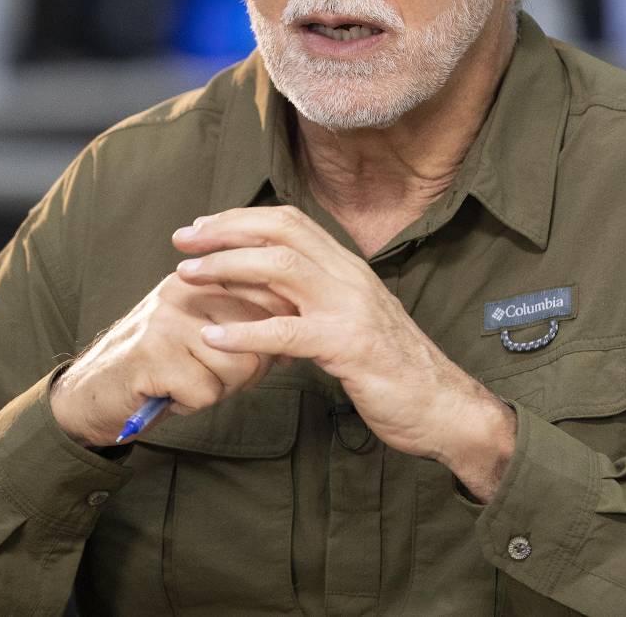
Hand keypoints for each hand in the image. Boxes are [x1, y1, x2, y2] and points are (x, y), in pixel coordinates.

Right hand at [49, 274, 292, 447]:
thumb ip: (244, 317)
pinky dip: (193, 405)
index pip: (266, 293)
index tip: (257, 353)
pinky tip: (171, 396)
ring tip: (190, 385)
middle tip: (215, 378)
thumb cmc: (159, 366)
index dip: (271, 332)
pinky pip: (207, 391)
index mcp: (200, 278)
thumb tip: (300, 318)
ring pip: (239, 364)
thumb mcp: (203, 331)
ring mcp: (167, 319)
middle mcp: (184, 289)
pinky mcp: (154, 354)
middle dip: (249, 368)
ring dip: (220, 389)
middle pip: (260, 332)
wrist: (90, 395)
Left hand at [173, 206, 515, 499]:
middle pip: (280, 232)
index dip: (241, 219)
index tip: (202, 229)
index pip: (290, 221)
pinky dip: (246, 332)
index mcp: (347, 267)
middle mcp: (349, 276)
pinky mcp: (349, 346)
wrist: (444, 406)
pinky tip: (215, 337)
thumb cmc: (393, 367)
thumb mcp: (352, 319)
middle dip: (225, 231)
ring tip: (186, 278)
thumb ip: (317, 300)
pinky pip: (288, 333)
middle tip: (181, 242)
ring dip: (227, 268)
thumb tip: (270, 291)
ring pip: (280, 268)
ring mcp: (350, 308)